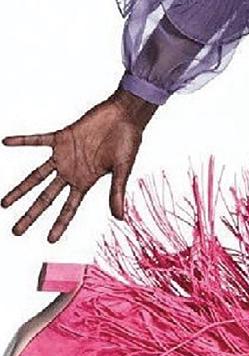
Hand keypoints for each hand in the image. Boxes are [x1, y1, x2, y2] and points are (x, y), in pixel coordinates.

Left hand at [2, 88, 154, 240]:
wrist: (125, 115)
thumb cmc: (129, 141)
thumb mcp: (123, 169)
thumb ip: (116, 192)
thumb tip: (119, 217)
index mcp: (86, 182)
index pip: (69, 208)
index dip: (59, 224)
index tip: (50, 240)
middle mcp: (72, 172)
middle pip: (46, 198)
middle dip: (31, 215)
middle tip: (16, 231)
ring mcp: (64, 155)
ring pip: (36, 176)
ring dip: (20, 189)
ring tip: (4, 204)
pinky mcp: (62, 137)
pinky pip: (38, 140)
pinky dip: (23, 141)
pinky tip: (6, 142)